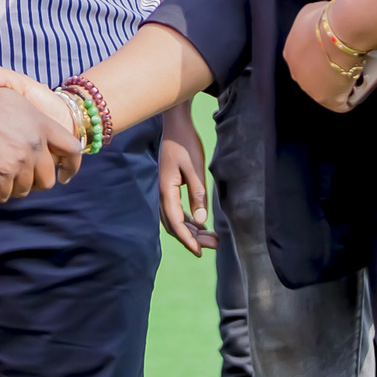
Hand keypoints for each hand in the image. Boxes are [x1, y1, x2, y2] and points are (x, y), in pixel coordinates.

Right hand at [158, 101, 216, 255]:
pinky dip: (188, 220)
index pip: (175, 222)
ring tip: (212, 238)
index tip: (200, 252)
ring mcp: (164, 190)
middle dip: (193, 238)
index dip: (188, 239)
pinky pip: (176, 211)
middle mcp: (162, 193)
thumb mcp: (194, 168)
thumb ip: (197, 194)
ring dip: (192, 231)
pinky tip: (201, 224)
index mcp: (166, 190)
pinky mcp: (169, 187)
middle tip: (215, 245)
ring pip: (175, 219)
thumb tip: (201, 221)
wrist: (175, 124)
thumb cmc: (185, 143)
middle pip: (174, 225)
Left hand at [281, 1, 356, 111]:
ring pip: (326, 89)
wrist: (342, 31)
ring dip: (339, 84)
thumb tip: (323, 26)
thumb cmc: (328, 19)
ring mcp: (310, 88)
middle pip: (313, 75)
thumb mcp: (311, 13)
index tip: (335, 52)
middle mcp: (296, 71)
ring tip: (355, 75)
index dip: (321, 56)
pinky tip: (357, 91)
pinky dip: (349, 98)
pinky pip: (339, 104)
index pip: (305, 58)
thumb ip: (312, 25)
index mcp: (290, 51)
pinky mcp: (326, 99)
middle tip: (346, 62)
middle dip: (329, 71)